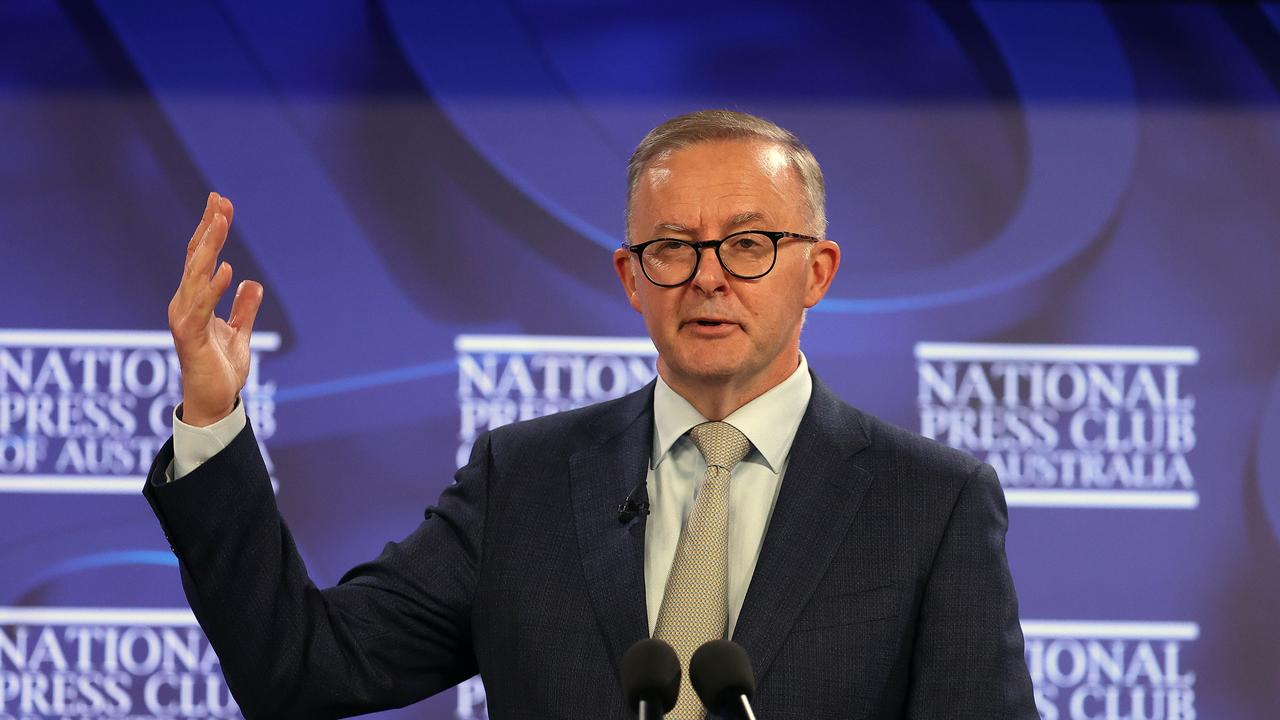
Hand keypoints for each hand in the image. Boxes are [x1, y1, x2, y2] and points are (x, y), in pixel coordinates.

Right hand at [168, 192, 263, 426]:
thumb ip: (243, 309)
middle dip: (208, 228)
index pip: (202, 258)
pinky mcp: (190, 337)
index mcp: (196, 301)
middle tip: (220, 200)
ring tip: (220, 222)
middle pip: (196, 258)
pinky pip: (202, 308)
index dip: (210, 230)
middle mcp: (185, 304)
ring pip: (196, 275)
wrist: (215, 404)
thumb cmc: (222, 371)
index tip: (221, 202)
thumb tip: (252, 283)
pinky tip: (226, 269)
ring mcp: (185, 319)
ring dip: (209, 248)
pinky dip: (213, 288)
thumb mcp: (240, 334)